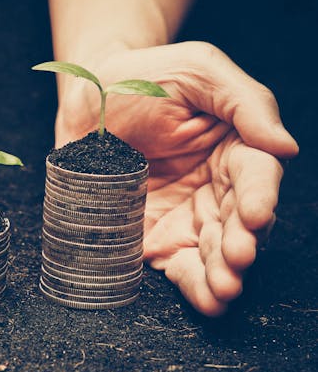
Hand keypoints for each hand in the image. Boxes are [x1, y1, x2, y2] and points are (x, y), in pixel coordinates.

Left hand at [54, 41, 298, 315]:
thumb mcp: (199, 70)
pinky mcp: (154, 235)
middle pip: (238, 223)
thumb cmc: (145, 76)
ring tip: (223, 290)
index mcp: (235, 147)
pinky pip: (177, 264)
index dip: (258, 198)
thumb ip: (245, 103)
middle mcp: (215, 187)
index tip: (255, 216)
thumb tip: (284, 147)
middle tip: (236, 260)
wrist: (87, 96)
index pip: (255, 177)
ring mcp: (185, 215)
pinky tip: (206, 301)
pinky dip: (192, 285)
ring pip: (213, 251)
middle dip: (240, 245)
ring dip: (221, 273)